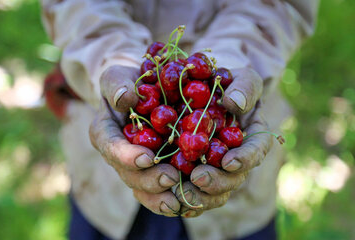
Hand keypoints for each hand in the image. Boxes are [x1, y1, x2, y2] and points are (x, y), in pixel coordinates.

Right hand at [89, 65, 180, 215]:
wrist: (139, 92)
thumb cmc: (126, 83)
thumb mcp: (118, 76)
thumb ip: (117, 84)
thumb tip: (126, 98)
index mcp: (105, 133)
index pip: (111, 147)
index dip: (127, 156)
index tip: (147, 158)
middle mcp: (118, 155)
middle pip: (129, 175)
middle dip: (149, 180)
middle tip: (171, 178)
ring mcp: (135, 166)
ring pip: (143, 188)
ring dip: (160, 197)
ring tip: (179, 201)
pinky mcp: (153, 170)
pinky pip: (159, 190)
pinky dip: (173, 198)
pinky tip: (188, 202)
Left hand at [175, 68, 272, 216]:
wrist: (207, 91)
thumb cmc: (229, 83)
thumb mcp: (242, 78)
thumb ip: (245, 87)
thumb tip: (234, 103)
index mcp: (252, 136)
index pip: (256, 150)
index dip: (245, 159)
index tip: (229, 161)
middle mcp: (236, 157)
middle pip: (233, 178)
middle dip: (217, 181)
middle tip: (198, 178)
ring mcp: (216, 167)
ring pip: (214, 191)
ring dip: (199, 195)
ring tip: (180, 193)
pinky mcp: (195, 172)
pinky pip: (193, 191)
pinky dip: (183, 198)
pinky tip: (169, 198)